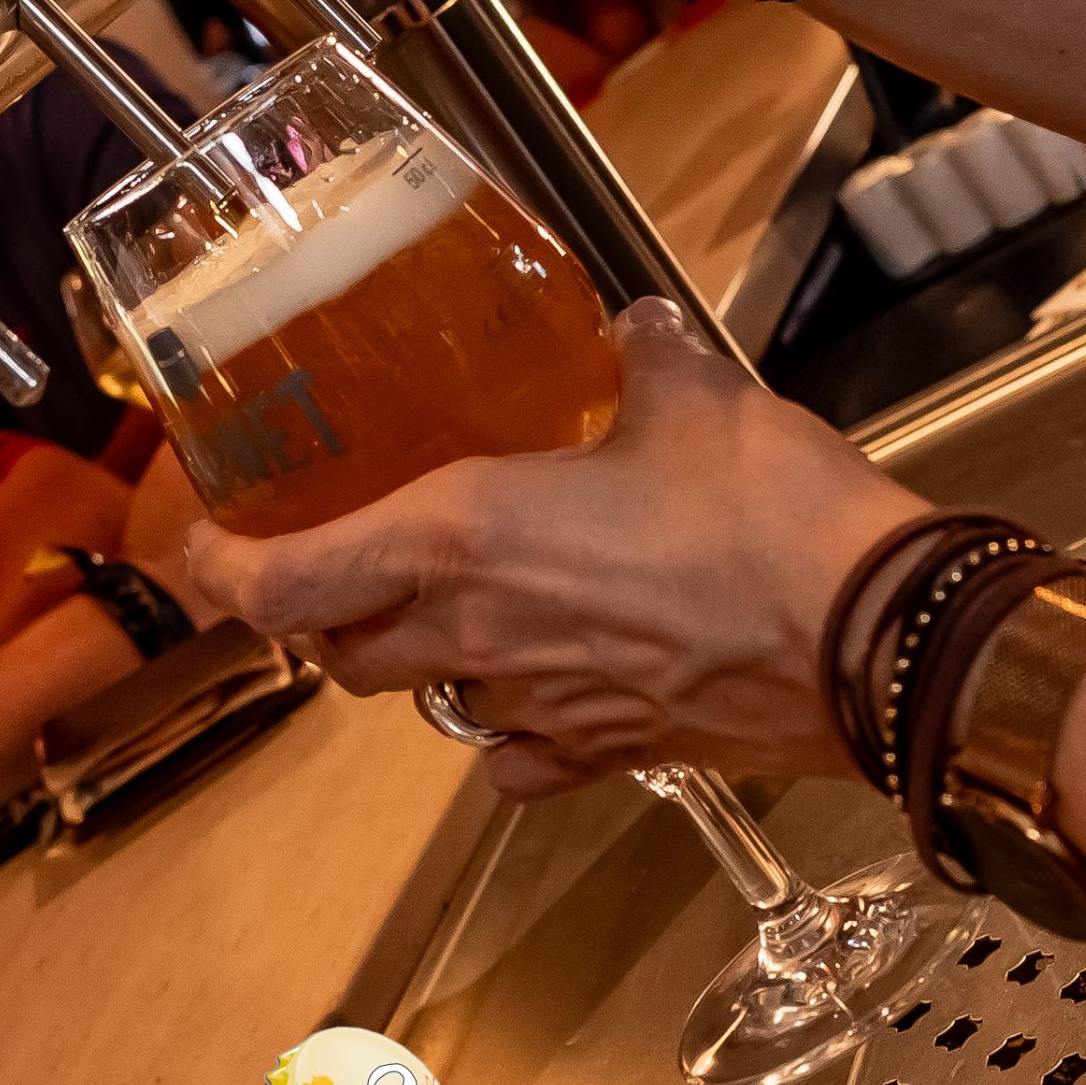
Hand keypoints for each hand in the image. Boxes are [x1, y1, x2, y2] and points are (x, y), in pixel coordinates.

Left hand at [186, 301, 925, 797]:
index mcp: (464, 537)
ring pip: (426, 702)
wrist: (876, 641)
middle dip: (321, 613)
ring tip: (441, 606)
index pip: (288, 582)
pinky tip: (530, 691)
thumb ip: (640, 351)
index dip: (226, 572)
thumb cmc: (771, 517)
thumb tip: (630, 323)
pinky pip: (515, 762)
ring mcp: (540, 708)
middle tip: (333, 559)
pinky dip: (503, 732)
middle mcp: (479, 633)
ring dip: (413, 659)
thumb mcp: (693, 394)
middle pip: (340, 651)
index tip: (208, 547)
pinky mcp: (608, 757)